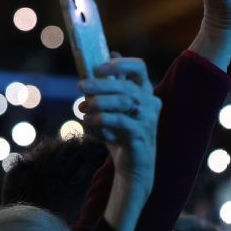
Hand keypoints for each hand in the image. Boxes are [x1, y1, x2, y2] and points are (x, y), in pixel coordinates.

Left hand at [80, 56, 159, 230]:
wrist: (133, 168)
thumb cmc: (120, 134)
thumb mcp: (111, 109)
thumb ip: (106, 88)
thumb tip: (94, 63)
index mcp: (144, 92)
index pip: (138, 67)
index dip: (120, 63)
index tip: (98, 66)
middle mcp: (150, 103)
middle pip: (126, 85)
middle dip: (100, 84)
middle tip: (79, 86)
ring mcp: (148, 119)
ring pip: (123, 102)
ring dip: (98, 102)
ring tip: (81, 107)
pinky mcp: (141, 135)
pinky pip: (120, 122)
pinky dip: (101, 119)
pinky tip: (87, 121)